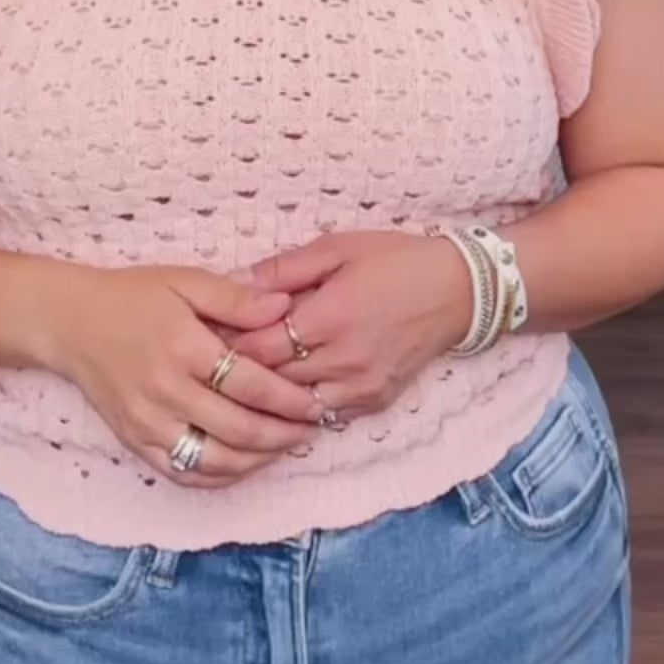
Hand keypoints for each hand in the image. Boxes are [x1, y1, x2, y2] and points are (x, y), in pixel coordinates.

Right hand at [29, 264, 319, 486]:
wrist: (70, 323)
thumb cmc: (132, 296)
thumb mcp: (184, 281)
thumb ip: (236, 297)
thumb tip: (283, 308)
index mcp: (183, 347)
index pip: (250, 385)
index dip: (289, 400)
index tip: (315, 403)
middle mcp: (165, 391)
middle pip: (239, 429)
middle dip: (283, 435)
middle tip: (310, 429)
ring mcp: (147, 423)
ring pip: (214, 461)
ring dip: (257, 461)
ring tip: (283, 447)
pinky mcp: (134, 442)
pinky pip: (183, 473)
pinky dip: (219, 477)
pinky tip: (244, 463)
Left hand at [231, 231, 473, 424]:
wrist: (456, 291)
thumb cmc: (395, 261)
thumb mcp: (338, 248)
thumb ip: (285, 268)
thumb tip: (234, 279)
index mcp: (332, 316)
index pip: (259, 349)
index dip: (227, 346)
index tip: (206, 337)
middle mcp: (346, 359)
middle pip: (272, 382)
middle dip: (239, 373)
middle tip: (213, 361)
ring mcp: (362, 387)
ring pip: (294, 406)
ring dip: (268, 395)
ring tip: (243, 380)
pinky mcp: (374, 402)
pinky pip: (323, 415)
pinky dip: (300, 406)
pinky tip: (285, 391)